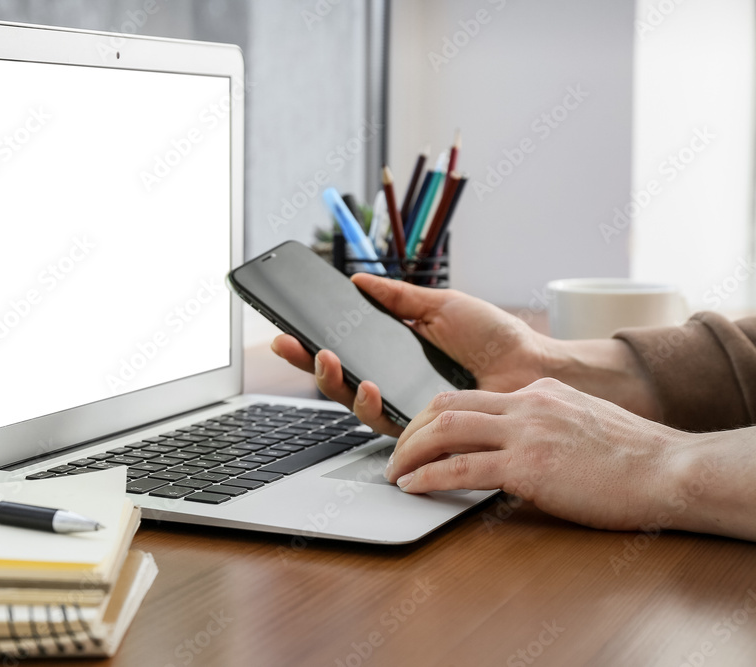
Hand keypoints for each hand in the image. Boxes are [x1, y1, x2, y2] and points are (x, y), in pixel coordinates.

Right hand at [270, 273, 553, 435]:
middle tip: (291, 344)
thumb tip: (357, 281)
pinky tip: (368, 385)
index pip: (344, 346)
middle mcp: (393, 379)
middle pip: (338, 377)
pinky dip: (370, 404)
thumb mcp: (440, 305)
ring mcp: (405, 404)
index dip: (312, 341)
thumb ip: (398, 297)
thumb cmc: (494, 336)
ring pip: (353, 402)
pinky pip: (384, 422)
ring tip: (329, 359)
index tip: (288, 329)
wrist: (531, 365)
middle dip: (308, 363)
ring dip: (333, 382)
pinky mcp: (421, 427)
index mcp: (394, 349)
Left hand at [385, 377, 687, 530]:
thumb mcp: (583, 420)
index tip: (419, 434)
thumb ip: (545, 423)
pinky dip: (429, 477)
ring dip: (410, 452)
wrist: (668, 470)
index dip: (434, 416)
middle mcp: (526, 403)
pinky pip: (462, 468)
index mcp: (538, 391)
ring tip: (394, 472)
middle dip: (411, 430)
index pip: (469, 396)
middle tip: (396, 453)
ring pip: (445, 430)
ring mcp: (525, 432)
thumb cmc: (633, 456)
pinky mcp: (527, 466)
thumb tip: (519, 443)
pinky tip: (413, 487)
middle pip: (445, 405)